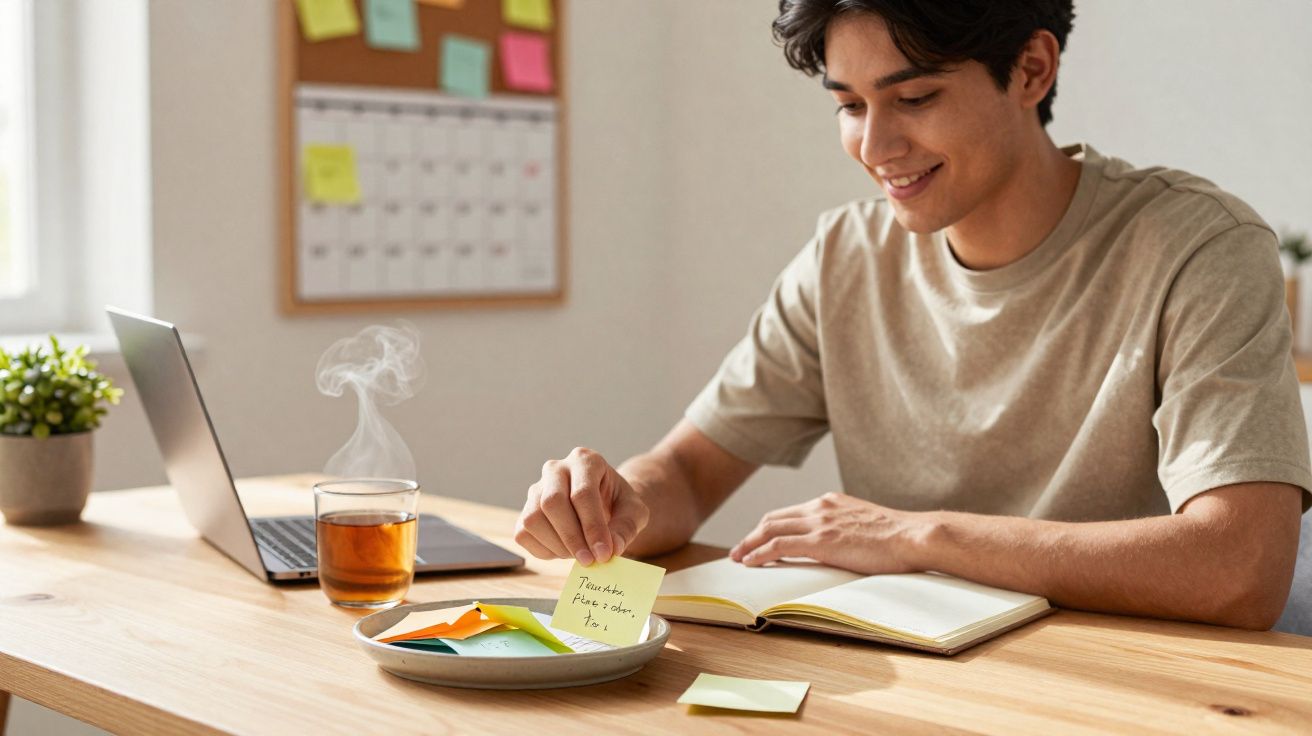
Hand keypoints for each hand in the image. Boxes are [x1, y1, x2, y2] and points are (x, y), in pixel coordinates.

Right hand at [514, 447, 649, 565]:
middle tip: (589, 560)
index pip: (582, 493)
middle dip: (571, 537)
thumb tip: (613, 549)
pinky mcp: (524, 510)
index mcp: (585, 460)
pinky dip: (544, 550)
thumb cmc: (618, 504)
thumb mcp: (634, 512)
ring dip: (557, 545)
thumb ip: (626, 528)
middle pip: (552, 502)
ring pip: (533, 518)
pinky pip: (523, 533)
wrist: (603, 503)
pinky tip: (564, 551)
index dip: (592, 527)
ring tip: (580, 554)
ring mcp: (536, 488)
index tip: (604, 554)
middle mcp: (556, 468)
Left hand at [728, 492, 930, 574]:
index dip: (770, 526)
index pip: (791, 513)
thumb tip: (842, 546)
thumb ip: (848, 530)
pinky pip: (779, 545)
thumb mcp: (867, 526)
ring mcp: (819, 523)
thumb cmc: (899, 538)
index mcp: (831, 502)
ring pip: (770, 529)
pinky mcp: (820, 541)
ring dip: (749, 544)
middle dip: (753, 534)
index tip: (758, 538)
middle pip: (774, 518)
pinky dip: (760, 553)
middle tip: (739, 549)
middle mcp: (821, 507)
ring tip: (738, 557)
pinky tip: (750, 562)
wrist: (913, 536)